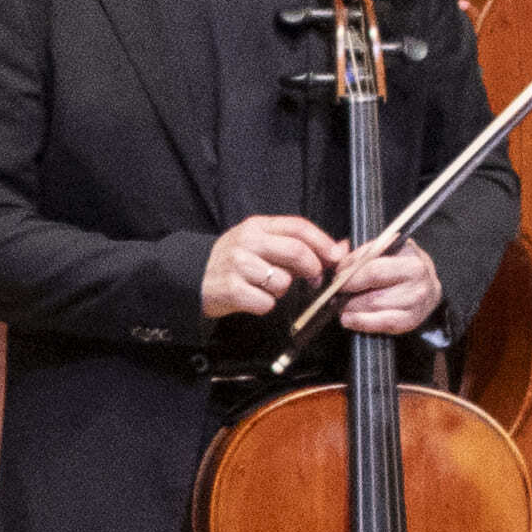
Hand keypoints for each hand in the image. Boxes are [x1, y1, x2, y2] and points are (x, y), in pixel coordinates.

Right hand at [193, 212, 352, 320]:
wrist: (190, 277)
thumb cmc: (232, 261)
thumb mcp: (261, 243)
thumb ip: (297, 242)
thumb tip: (341, 246)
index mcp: (257, 226)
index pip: (298, 227)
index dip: (322, 242)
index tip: (335, 257)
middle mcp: (247, 242)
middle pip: (296, 251)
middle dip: (312, 268)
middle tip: (313, 279)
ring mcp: (238, 265)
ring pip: (283, 281)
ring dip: (282, 291)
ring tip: (267, 288)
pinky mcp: (232, 290)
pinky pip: (266, 302)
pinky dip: (265, 305)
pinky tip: (253, 298)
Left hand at [333, 239, 440, 339]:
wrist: (426, 286)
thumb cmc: (397, 267)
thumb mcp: (381, 250)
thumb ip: (358, 251)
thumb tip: (337, 253)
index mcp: (408, 252)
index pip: (372, 265)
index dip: (349, 272)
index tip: (337, 275)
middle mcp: (417, 274)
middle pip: (373, 285)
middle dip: (348, 290)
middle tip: (335, 292)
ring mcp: (418, 298)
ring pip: (374, 304)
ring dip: (351, 306)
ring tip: (340, 304)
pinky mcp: (412, 319)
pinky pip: (383, 323)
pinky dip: (361, 322)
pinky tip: (348, 319)